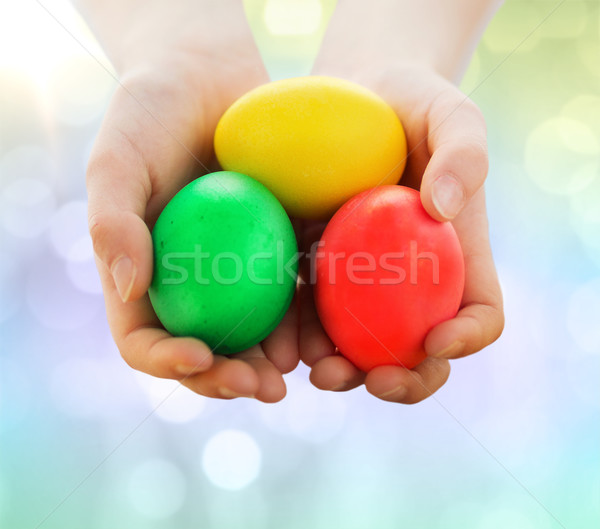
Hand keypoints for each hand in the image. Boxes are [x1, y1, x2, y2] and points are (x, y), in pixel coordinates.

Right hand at [85, 0, 297, 401]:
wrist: (213, 77)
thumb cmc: (155, 113)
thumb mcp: (120, 157)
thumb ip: (112, 221)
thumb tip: (130, 287)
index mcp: (146, 276)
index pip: (144, 337)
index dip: (166, 360)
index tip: (198, 357)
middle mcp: (191, 283)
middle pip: (205, 351)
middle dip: (229, 379)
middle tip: (263, 387)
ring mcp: (237, 271)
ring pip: (254, 333)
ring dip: (275, 361)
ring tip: (302, 369)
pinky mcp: (280, 249)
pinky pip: (294, 292)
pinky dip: (308, 317)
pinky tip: (329, 326)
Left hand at [299, 64, 504, 402]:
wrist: (355, 97)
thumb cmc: (412, 105)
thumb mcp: (451, 114)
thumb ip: (463, 153)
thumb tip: (442, 208)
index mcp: (454, 257)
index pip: (480, 311)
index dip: (468, 337)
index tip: (439, 340)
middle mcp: (411, 281)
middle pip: (418, 349)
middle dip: (401, 378)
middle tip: (372, 379)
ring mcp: (362, 281)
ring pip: (358, 344)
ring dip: (341, 369)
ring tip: (316, 370)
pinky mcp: (317, 269)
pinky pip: (309, 311)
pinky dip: (297, 334)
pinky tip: (279, 340)